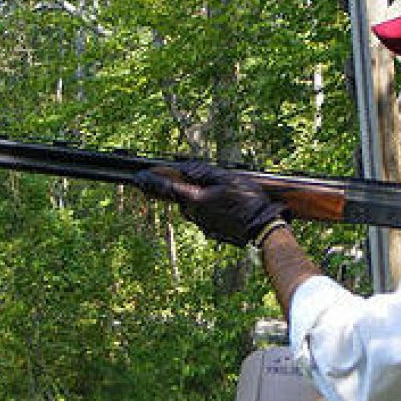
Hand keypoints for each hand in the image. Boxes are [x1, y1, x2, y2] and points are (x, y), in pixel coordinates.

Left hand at [134, 160, 287, 246]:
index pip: (167, 188)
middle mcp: (194, 214)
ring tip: (216, 191)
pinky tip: (224, 203)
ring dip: (197, 197)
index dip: (151, 181)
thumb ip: (203, 172)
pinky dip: (207, 207)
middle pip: (180, 198)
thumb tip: (184, 169)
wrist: (262, 227)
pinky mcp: (211, 230)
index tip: (138, 177)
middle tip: (181, 180)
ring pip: (192, 207)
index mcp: (196, 200)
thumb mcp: (227, 178)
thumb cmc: (247, 201)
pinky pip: (203, 215)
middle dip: (178, 188)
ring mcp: (202, 224)